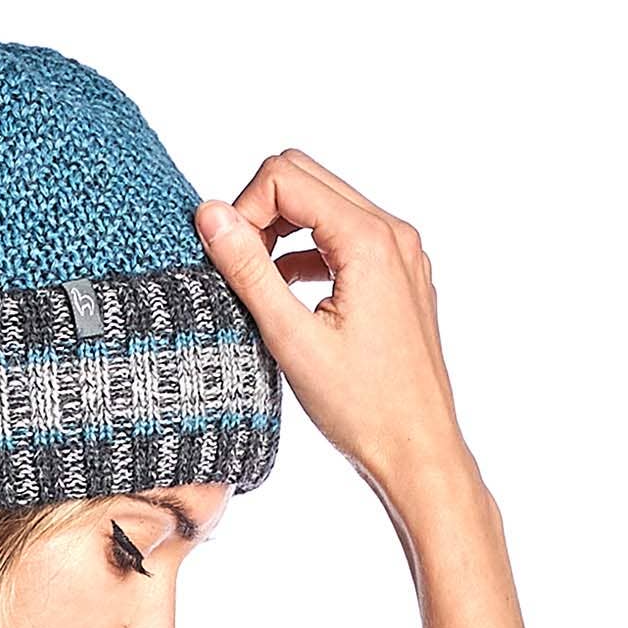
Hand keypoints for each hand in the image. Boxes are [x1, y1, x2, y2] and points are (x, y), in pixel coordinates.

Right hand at [195, 149, 475, 499]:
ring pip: (324, 205)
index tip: (228, 263)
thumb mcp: (291, 338)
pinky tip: (288, 297)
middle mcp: (392, 234)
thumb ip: (249, 270)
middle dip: (260, 212)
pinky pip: (342, 239)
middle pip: (306, 178)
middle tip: (239, 271)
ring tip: (260, 288)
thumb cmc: (362, 407)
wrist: (417, 450)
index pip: (285, 177)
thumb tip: (210, 215)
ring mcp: (400, 253)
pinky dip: (306, 253)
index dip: (243, 211)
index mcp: (369, 240)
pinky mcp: (398, 276)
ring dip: (281, 233)